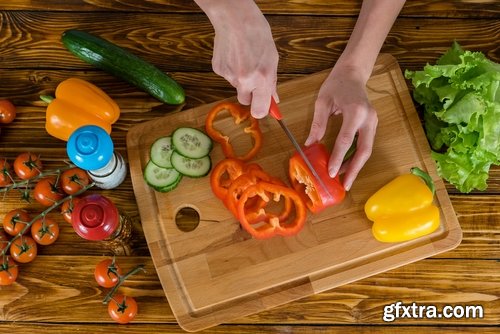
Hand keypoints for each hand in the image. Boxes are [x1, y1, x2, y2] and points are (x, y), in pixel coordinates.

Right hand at [198, 0, 278, 117]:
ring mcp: (229, 76)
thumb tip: (273, 98)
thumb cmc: (257, 34)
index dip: (261, 111)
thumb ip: (272, 82)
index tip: (263, 108)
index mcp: (262, 79)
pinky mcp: (218, 69)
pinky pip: (227, 76)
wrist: (235, 18)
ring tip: (245, 58)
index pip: (259, 110)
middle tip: (254, 79)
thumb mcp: (272, 59)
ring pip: (236, 86)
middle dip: (250, 94)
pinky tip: (235, 55)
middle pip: (245, 101)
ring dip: (241, 78)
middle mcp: (244, 81)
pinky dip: (231, 69)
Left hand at [305, 64, 377, 190]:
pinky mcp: (372, 125)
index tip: (331, 173)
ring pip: (367, 149)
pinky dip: (356, 157)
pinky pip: (365, 144)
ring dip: (356, 165)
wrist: (353, 73)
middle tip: (345, 185)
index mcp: (356, 112)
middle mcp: (369, 118)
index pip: (346, 140)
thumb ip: (318, 124)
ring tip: (344, 179)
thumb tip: (310, 144)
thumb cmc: (336, 84)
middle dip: (354, 169)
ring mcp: (373, 122)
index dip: (338, 158)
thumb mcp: (322, 102)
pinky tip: (346, 166)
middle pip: (364, 150)